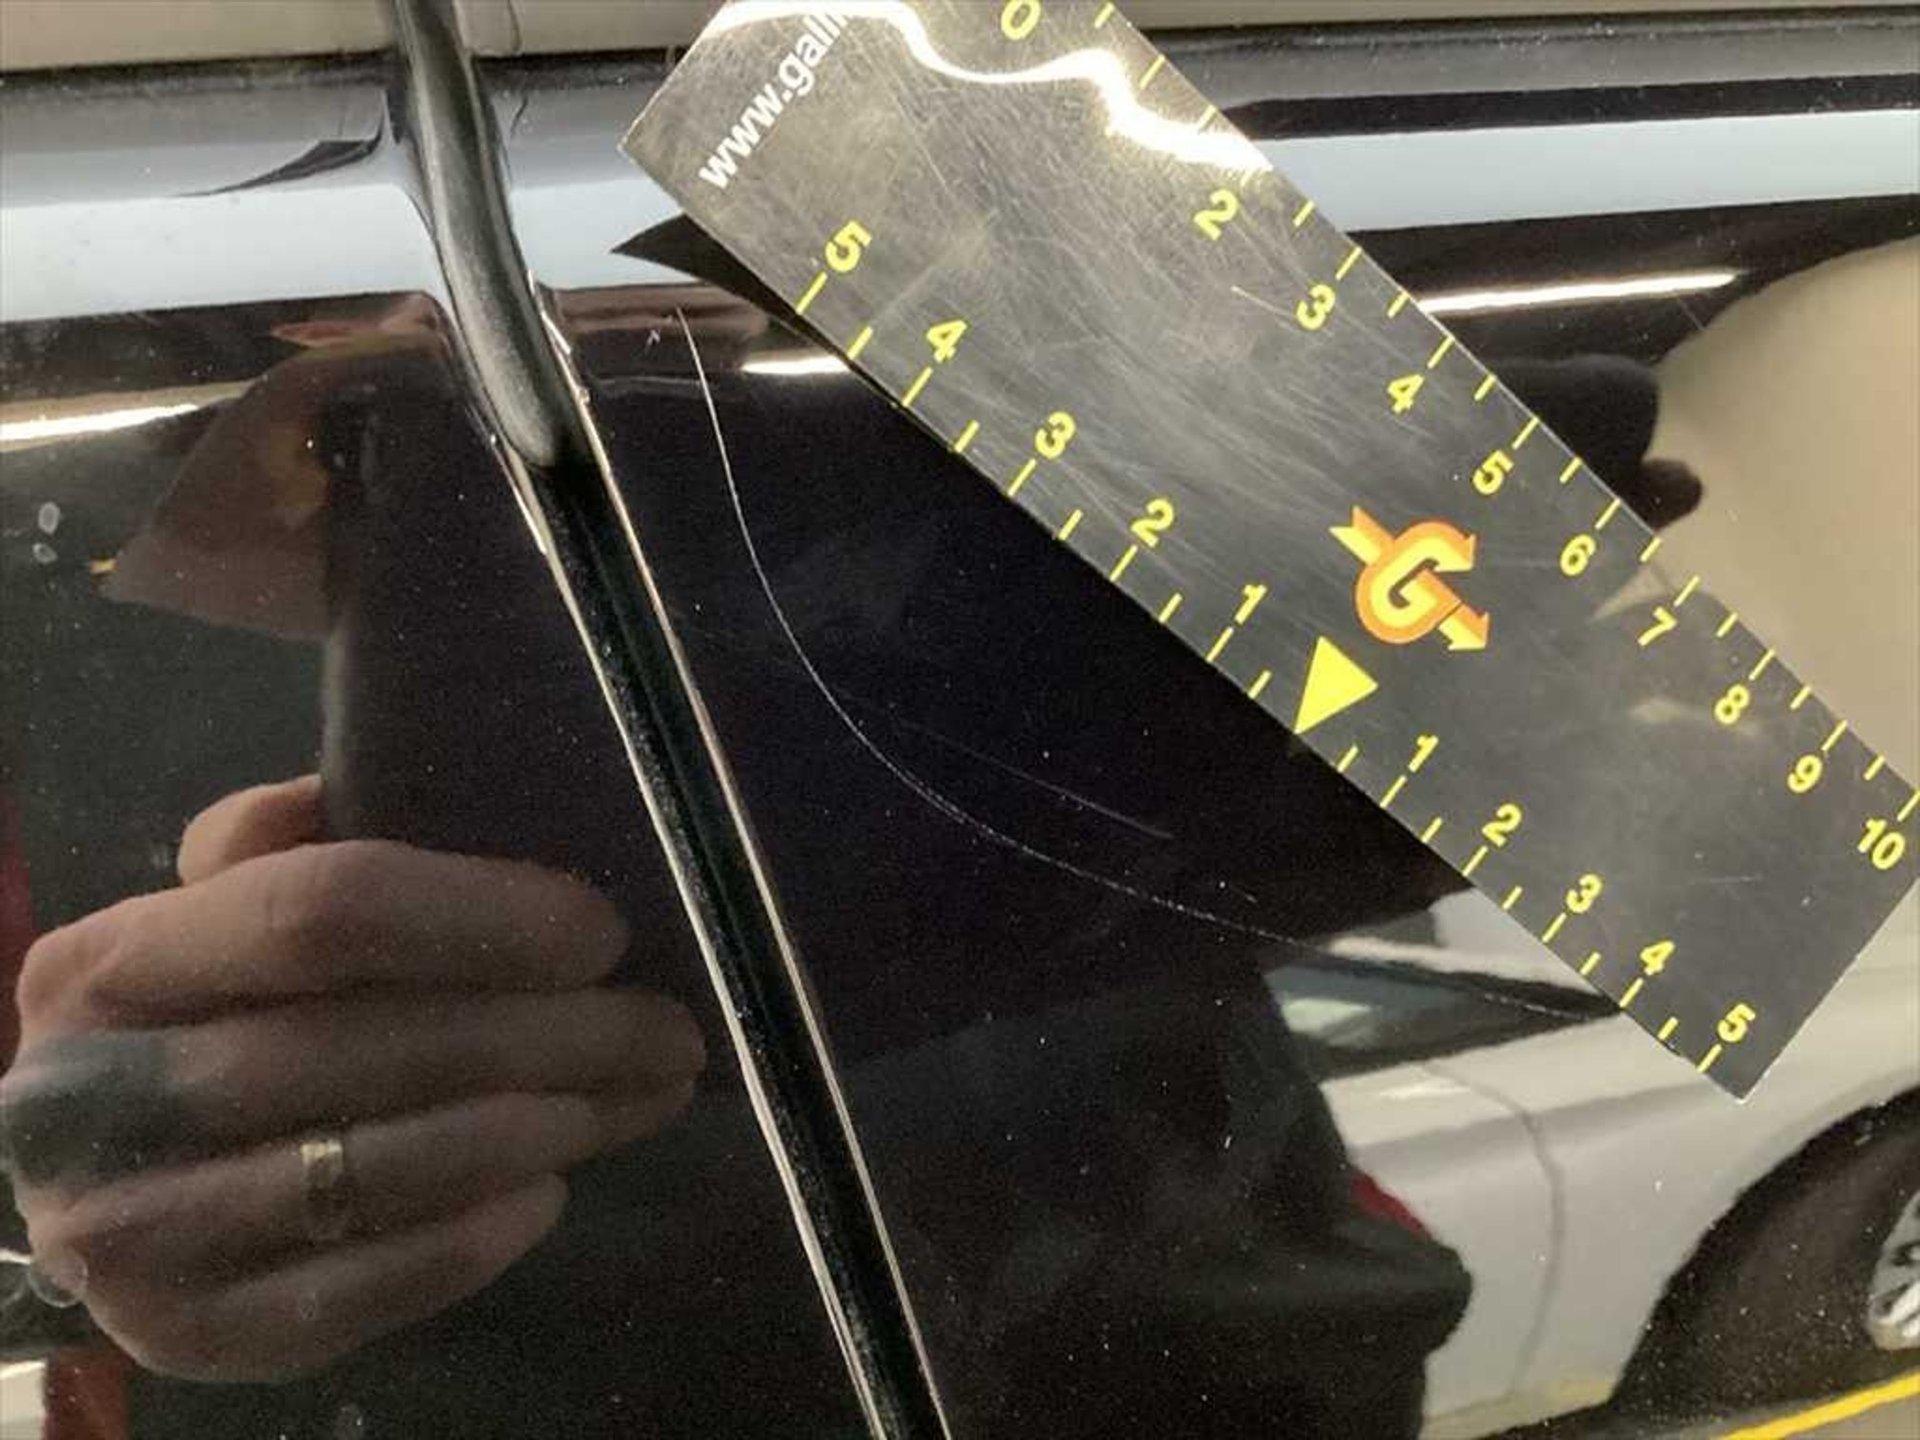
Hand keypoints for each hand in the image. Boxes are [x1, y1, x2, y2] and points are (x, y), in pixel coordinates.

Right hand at [0, 776, 703, 1380]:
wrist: (119, 1179)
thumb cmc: (216, 1012)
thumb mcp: (234, 904)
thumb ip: (301, 843)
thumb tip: (416, 785)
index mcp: (110, 959)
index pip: (318, 911)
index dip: (480, 916)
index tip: (601, 931)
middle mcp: (90, 1098)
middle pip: (363, 1048)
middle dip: (546, 1033)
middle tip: (667, 1025)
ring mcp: (127, 1232)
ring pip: (367, 1170)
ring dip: (532, 1127)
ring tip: (640, 1094)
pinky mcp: (185, 1335)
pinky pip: (350, 1296)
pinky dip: (466, 1243)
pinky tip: (550, 1192)